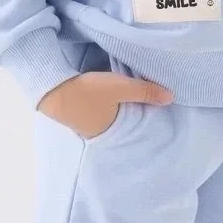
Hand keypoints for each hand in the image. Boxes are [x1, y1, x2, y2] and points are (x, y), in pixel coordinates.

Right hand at [38, 70, 173, 138]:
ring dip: (119, 111)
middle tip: (147, 106)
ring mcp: (87, 127)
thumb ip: (146, 91)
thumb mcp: (120, 87)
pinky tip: (110, 100)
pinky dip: (107, 108)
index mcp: (114, 132)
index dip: (147, 120)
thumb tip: (171, 97)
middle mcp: (101, 134)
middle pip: (124, 126)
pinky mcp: (79, 116)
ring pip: (111, 119)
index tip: (157, 112)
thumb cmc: (88, 91)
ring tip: (131, 101)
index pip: (137, 129)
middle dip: (134, 117)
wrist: (51, 88)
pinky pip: (100, 114)